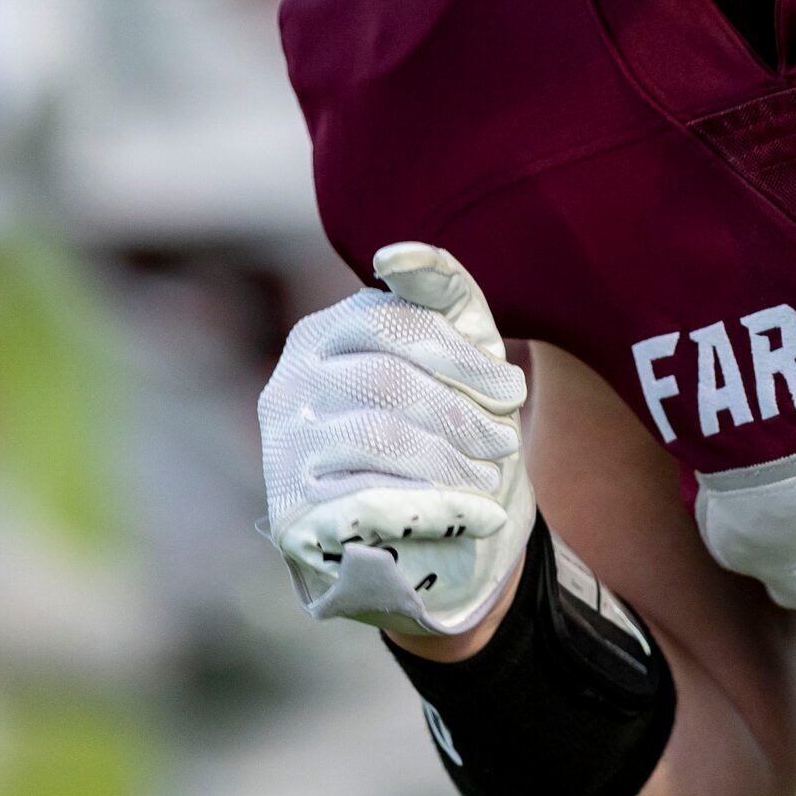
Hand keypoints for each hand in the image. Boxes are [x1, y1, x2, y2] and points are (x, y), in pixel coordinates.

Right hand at [259, 242, 531, 636]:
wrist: (435, 542)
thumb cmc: (445, 429)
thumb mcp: (459, 349)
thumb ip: (439, 289)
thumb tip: (396, 254)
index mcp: (323, 336)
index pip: (393, 325)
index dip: (463, 360)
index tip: (513, 394)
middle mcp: (288, 388)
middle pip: (386, 382)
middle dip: (460, 415)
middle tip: (504, 444)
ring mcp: (282, 453)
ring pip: (378, 438)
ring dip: (451, 462)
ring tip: (488, 478)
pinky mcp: (293, 518)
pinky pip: (372, 502)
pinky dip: (440, 508)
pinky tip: (478, 516)